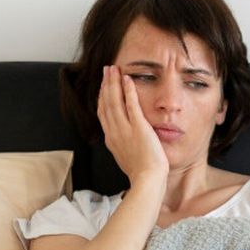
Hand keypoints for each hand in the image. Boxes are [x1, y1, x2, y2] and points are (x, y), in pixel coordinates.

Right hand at [98, 65, 167, 181]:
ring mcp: (125, 130)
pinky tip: (127, 78)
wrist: (147, 181)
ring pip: (114, 101)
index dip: (102, 97)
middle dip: (105, 85)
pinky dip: (128, 90)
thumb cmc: (142, 175)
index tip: (104, 86)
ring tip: (113, 68)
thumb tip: (125, 144)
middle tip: (106, 70)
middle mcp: (114, 132)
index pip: (103, 113)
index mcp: (112, 140)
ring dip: (113, 82)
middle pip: (106, 103)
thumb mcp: (128, 159)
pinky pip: (131, 104)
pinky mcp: (138, 128)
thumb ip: (125, 147)